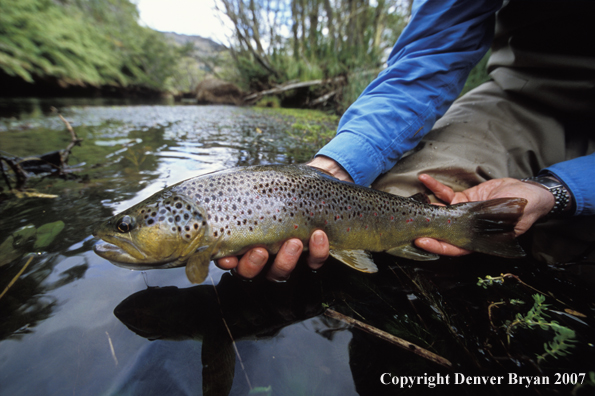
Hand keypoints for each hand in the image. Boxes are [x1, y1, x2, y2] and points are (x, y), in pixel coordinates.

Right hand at [216, 156, 348, 280]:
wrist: (308, 186)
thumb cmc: (277, 189)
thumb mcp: (260, 189)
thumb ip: (245, 193)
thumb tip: (230, 185)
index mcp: (242, 241)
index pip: (229, 259)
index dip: (227, 263)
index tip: (228, 259)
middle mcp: (261, 256)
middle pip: (250, 273)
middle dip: (253, 265)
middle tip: (261, 251)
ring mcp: (285, 259)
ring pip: (280, 273)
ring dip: (286, 260)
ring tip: (294, 242)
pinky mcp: (311, 257)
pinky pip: (313, 262)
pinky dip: (317, 252)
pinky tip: (318, 235)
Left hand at [414, 174, 555, 255]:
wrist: (529, 192)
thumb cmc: (524, 209)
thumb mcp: (512, 219)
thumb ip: (495, 222)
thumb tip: (478, 224)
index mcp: (478, 239)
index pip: (454, 248)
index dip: (437, 246)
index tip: (422, 242)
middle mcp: (467, 229)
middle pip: (442, 232)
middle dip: (425, 229)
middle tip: (408, 224)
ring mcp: (463, 214)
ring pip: (440, 213)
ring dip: (426, 207)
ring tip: (413, 202)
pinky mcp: (463, 200)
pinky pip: (446, 195)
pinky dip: (435, 187)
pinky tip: (425, 179)